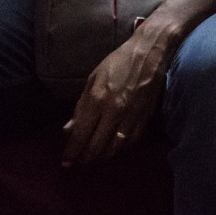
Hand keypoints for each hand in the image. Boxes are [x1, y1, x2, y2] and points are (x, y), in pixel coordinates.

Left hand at [60, 27, 165, 165]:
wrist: (150, 52)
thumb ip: (81, 106)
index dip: (72, 151)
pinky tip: (114, 148)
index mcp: (97, 100)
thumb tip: (68, 129)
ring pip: (115, 147)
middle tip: (79, 162)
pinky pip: (132, 141)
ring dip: (102, 156)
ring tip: (94, 158)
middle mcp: (114, 111)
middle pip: (97, 145)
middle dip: (85, 158)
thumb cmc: (117, 62)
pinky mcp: (145, 116)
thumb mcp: (93, 79)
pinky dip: (121, 149)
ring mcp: (131, 115)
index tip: (65, 162)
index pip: (81, 134)